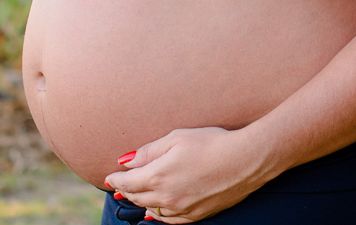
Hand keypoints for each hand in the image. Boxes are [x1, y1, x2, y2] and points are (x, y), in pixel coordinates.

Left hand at [104, 127, 273, 222]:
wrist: (245, 160)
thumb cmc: (212, 142)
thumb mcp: (177, 138)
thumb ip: (149, 151)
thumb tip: (125, 161)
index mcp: (157, 176)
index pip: (127, 182)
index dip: (116, 179)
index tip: (109, 177)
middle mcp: (165, 197)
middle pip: (137, 197)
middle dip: (126, 190)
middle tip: (119, 185)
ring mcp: (181, 208)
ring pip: (151, 210)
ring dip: (140, 203)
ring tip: (134, 197)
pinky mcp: (196, 214)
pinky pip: (169, 220)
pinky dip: (158, 216)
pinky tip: (155, 213)